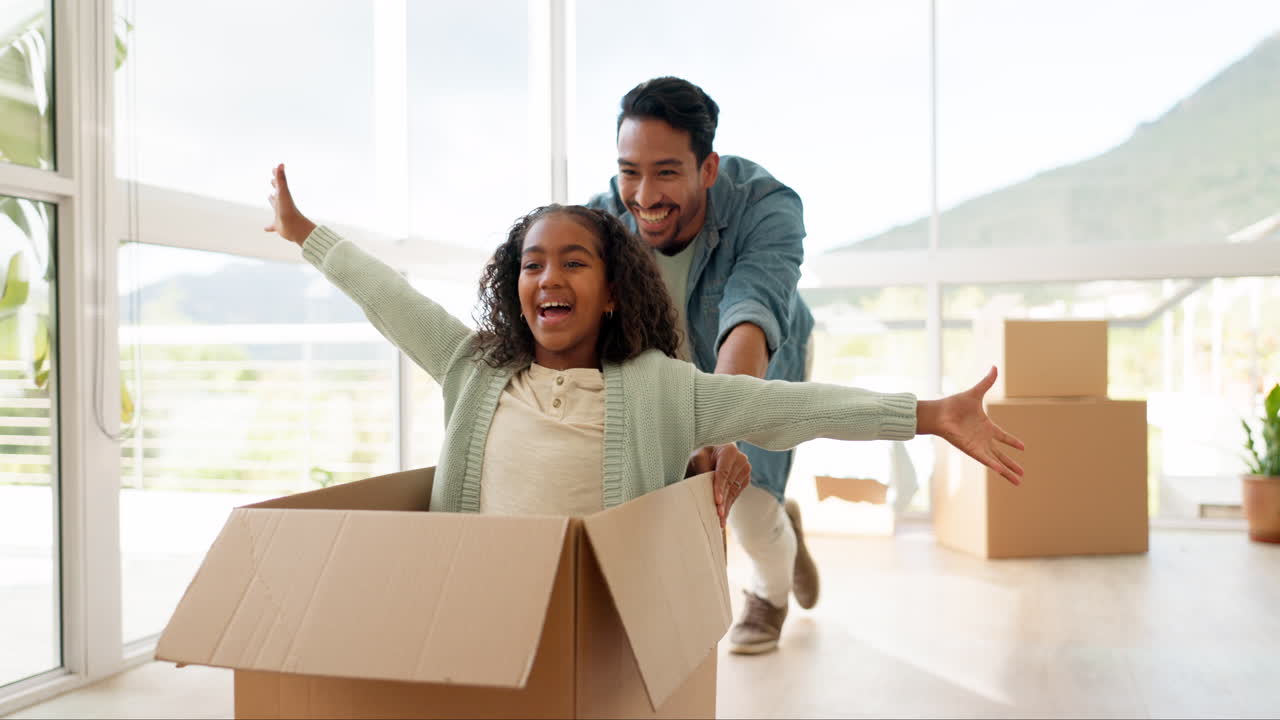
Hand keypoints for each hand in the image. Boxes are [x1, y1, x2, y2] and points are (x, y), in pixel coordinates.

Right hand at [264, 163, 315, 245]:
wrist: (295, 228)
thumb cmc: (289, 210)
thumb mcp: (283, 192)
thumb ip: (281, 179)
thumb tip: (280, 163)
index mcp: (283, 197)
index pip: (279, 184)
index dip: (276, 176)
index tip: (274, 168)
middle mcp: (282, 205)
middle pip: (277, 193)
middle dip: (275, 186)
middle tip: (272, 180)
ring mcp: (280, 215)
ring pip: (276, 207)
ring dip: (273, 202)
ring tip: (270, 197)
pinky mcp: (279, 226)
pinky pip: (272, 226)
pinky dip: (269, 227)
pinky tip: (265, 229)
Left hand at [688, 443, 751, 527]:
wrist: (707, 459)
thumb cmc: (701, 457)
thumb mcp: (698, 458)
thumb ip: (703, 468)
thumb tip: (706, 483)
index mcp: (729, 450)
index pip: (724, 472)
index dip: (720, 487)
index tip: (717, 501)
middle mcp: (741, 459)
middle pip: (730, 483)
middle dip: (723, 500)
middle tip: (718, 515)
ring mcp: (744, 470)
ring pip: (734, 491)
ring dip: (726, 506)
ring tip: (720, 520)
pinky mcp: (744, 481)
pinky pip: (736, 495)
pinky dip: (729, 505)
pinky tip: (724, 515)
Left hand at [917, 366, 1025, 485]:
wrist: (939, 412)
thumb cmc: (954, 404)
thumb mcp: (975, 393)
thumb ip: (986, 382)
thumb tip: (994, 367)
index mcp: (986, 427)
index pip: (1003, 437)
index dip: (1012, 442)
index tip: (1023, 447)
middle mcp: (983, 438)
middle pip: (1001, 454)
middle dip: (1012, 464)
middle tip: (1023, 474)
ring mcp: (977, 445)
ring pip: (995, 461)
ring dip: (1006, 471)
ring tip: (1018, 482)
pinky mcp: (970, 449)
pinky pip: (985, 459)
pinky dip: (993, 465)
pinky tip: (1002, 472)